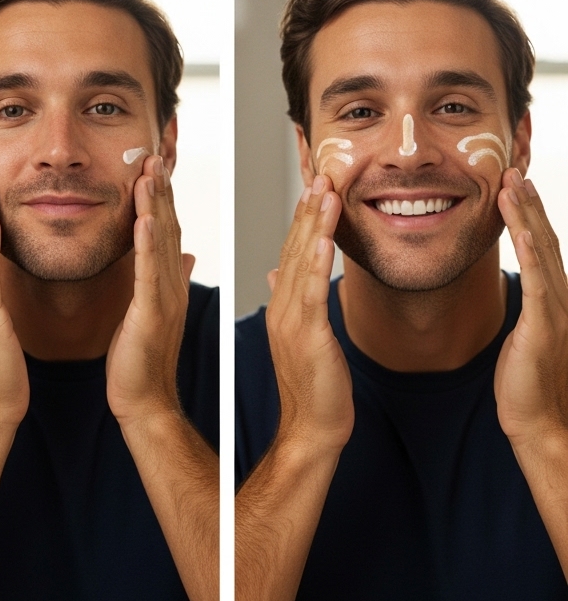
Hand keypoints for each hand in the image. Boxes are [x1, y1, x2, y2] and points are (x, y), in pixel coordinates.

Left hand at [106, 155, 193, 422]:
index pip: (168, 229)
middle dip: (162, 188)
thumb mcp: (153, 309)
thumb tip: (185, 253)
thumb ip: (167, 277)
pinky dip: (147, 245)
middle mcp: (171, 284)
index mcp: (168, 282)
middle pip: (169, 226)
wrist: (144, 401)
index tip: (155, 162)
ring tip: (151, 171)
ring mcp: (164, 298)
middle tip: (157, 151)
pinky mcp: (151, 315)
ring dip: (157, 205)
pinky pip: (149, 274)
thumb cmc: (142, 360)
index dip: (163, 195)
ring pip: (162, 243)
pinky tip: (143, 219)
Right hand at [265, 175, 352, 451]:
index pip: (292, 251)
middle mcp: (282, 306)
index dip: (303, 217)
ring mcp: (291, 320)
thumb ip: (289, 299)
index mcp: (283, 305)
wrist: (312, 429)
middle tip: (320, 171)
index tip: (315, 184)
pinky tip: (323, 237)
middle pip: (294, 247)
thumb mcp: (301, 335)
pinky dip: (315, 262)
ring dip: (313, 224)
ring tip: (323, 190)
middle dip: (308, 208)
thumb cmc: (314, 387)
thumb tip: (276, 271)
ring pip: (301, 262)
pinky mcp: (306, 335)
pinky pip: (310, 292)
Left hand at [495, 169, 567, 443]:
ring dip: (527, 216)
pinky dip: (530, 253)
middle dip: (528, 204)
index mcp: (554, 299)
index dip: (528, 215)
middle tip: (513, 169)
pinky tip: (521, 229)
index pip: (541, 247)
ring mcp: (556, 311)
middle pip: (543, 240)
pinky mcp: (545, 326)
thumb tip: (520, 296)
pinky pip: (539, 282)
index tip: (513, 185)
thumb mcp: (525, 338)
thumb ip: (527, 313)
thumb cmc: (527, 384)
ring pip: (541, 252)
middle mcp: (560, 298)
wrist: (541, 422)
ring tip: (513, 183)